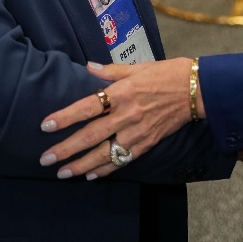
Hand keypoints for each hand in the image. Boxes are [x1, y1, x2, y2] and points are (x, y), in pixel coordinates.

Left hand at [39, 57, 196, 179]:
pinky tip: (91, 175)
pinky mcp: (146, 144)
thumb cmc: (167, 73)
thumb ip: (111, 71)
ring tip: (63, 173)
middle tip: (45, 159)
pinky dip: (106, 169)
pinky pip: (122, 160)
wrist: (197, 91)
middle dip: (66, 149)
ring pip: (104, 154)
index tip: (46, 125)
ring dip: (81, 165)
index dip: (65, 117)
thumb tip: (88, 67)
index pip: (87, 107)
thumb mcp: (138, 66)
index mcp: (122, 92)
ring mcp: (137, 133)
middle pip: (91, 135)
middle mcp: (127, 115)